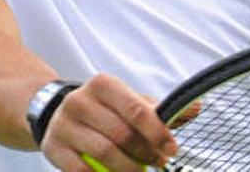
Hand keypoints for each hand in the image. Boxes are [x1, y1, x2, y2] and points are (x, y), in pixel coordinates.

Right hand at [39, 74, 176, 171]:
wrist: (56, 113)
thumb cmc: (103, 109)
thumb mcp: (129, 101)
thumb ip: (161, 108)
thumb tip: (196, 108)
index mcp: (104, 85)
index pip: (136, 110)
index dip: (157, 132)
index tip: (172, 149)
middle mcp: (81, 101)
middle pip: (122, 134)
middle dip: (146, 153)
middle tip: (160, 163)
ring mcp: (64, 125)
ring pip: (104, 153)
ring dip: (128, 169)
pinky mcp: (53, 148)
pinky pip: (80, 170)